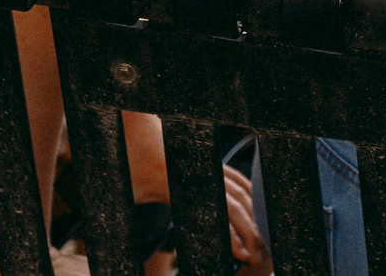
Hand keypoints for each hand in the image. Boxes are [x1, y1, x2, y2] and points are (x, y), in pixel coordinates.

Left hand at [133, 169, 268, 275]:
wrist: (135, 132)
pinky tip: (250, 206)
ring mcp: (206, 166)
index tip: (243, 254)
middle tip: (255, 253)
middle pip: (234, 204)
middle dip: (248, 230)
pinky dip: (246, 193)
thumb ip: (144, 212)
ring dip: (250, 214)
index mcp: (179, 185)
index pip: (216, 213)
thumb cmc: (129, 164)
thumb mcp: (132, 193)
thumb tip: (145, 243)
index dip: (232, 236)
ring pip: (237, 191)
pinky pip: (234, 176)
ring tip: (256, 236)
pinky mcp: (207, 161)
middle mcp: (199, 173)